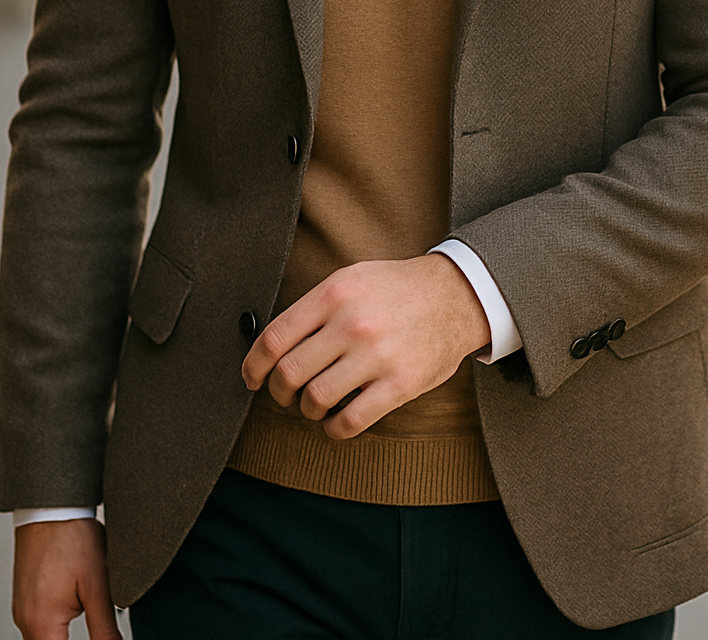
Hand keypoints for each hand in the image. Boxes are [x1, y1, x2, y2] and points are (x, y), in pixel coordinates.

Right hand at [12, 518, 122, 639]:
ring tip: (82, 608)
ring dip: (62, 635)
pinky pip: (38, 623)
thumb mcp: (98, 585)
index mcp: (41, 623)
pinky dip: (55, 623)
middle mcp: (25, 619)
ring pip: (42, 638)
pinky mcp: (25, 596)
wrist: (52, 504)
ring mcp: (22, 607)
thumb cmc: (72, 537)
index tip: (97, 639)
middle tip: (92, 621)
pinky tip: (72, 604)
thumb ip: (104, 627)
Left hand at [242, 253, 491, 439]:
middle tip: (285, 395)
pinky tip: (336, 420)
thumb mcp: (351, 278)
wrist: (455, 296)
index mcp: (334, 293)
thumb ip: (313, 307)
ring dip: (308, 410)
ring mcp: (376, 355)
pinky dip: (333, 429)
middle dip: (279, 392)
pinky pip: (350, 422)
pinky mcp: (399, 384)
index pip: (274, 338)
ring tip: (315, 404)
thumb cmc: (395, 289)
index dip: (254, 366)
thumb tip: (271, 344)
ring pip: (316, 400)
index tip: (252, 378)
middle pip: (289, 373)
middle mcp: (352, 323)